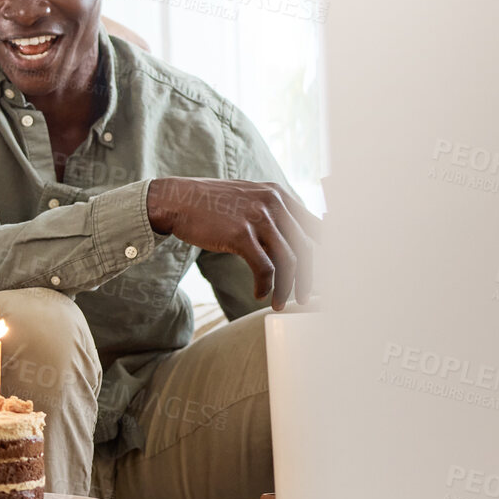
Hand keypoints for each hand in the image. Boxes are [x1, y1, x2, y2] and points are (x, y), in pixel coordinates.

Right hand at [147, 178, 321, 309]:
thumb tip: (290, 239)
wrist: (176, 199)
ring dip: (288, 287)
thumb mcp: (247, 197)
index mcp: (278, 194)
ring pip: (289, 260)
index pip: (314, 226)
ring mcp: (257, 218)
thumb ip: (270, 212)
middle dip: (309, 278)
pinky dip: (266, 286)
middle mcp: (273, 204)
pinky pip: (264, 268)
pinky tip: (260, 294)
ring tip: (282, 303)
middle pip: (306, 246)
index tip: (320, 275)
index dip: (322, 254)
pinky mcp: (240, 235)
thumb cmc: (209, 203)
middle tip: (306, 298)